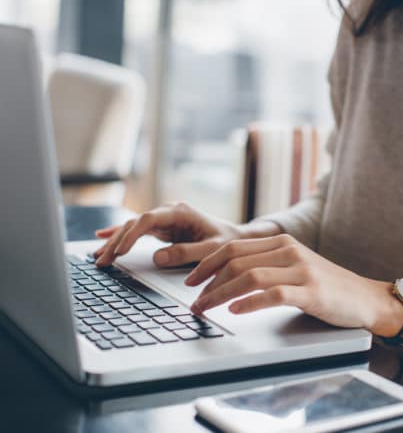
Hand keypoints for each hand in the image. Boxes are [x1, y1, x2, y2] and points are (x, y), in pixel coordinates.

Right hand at [94, 202, 279, 267]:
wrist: (236, 238)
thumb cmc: (227, 242)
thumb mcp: (211, 250)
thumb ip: (187, 253)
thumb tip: (157, 258)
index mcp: (180, 212)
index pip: (148, 219)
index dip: (131, 234)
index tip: (119, 250)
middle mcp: (169, 212)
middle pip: (135, 223)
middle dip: (116, 241)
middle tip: (102, 260)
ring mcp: (164, 219)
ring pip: (132, 227)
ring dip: (114, 241)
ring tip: (98, 257)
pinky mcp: (162, 228)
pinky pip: (137, 230)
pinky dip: (120, 235)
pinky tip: (102, 238)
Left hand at [187, 234, 402, 335]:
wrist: (365, 298)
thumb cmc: (326, 286)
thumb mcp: (295, 266)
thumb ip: (267, 264)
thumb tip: (227, 277)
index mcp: (282, 242)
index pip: (234, 247)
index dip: (206, 264)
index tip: (190, 281)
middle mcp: (289, 251)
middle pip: (236, 260)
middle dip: (207, 281)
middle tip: (193, 301)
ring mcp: (301, 270)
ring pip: (249, 276)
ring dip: (220, 294)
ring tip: (205, 308)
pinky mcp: (311, 292)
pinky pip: (273, 294)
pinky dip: (249, 302)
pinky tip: (235, 310)